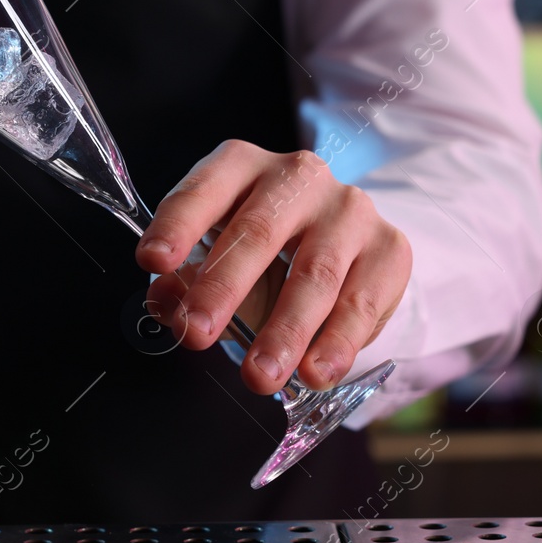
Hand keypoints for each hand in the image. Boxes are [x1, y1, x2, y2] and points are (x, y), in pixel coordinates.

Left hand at [135, 142, 411, 394]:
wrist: (344, 245)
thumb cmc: (263, 249)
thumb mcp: (215, 257)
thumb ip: (184, 279)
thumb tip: (164, 302)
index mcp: (241, 166)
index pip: (203, 191)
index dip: (177, 225)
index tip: (152, 262)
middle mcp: (297, 176)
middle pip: (257, 232)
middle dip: (223, 288)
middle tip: (197, 334)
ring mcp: (348, 208)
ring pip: (314, 273)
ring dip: (285, 331)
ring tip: (258, 376)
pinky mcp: (389, 246)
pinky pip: (361, 300)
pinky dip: (337, 343)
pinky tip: (315, 373)